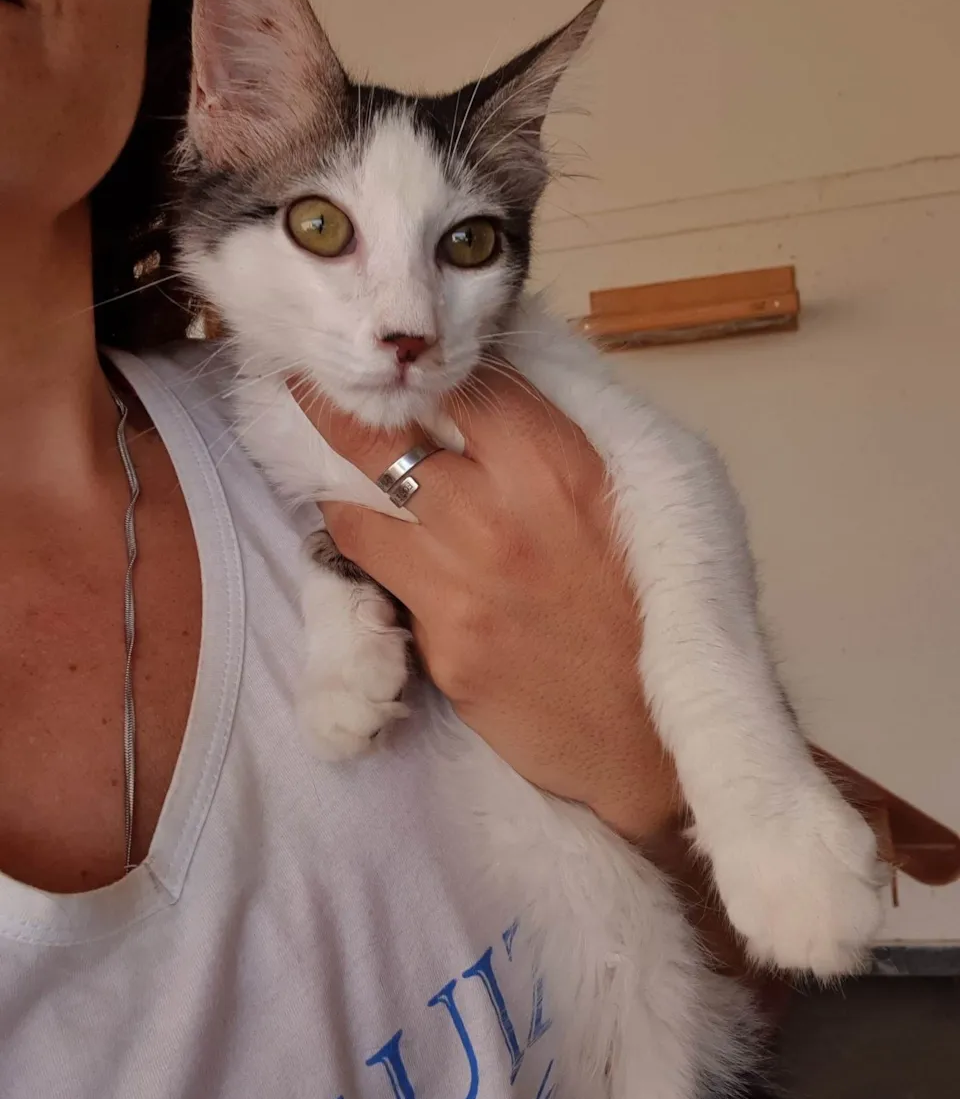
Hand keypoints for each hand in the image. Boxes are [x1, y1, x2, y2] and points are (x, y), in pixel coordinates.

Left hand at [291, 364, 679, 842]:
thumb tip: (495, 388)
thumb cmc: (651, 604)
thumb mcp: (632, 496)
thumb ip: (560, 437)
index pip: (463, 383)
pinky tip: (384, 551)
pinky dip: (373, 555)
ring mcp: (456, 584)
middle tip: (314, 389)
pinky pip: (378, 579)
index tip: (404, 364)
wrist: (654, 735)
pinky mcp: (436, 643)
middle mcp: (496, 515)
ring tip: (341, 478)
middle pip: (378, 435)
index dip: (426, 368)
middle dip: (336, 408)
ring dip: (344, 488)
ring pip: (351, 509)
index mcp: (557, 466)